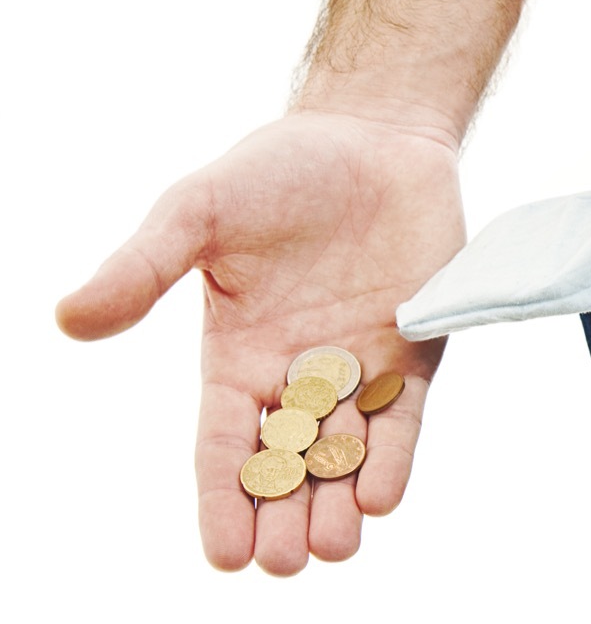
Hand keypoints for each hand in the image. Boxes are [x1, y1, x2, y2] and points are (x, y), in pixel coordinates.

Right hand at [56, 111, 465, 574]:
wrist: (372, 139)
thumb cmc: (279, 172)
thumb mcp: (197, 213)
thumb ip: (143, 268)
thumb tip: (67, 319)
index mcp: (237, 357)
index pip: (226, 446)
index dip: (223, 501)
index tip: (224, 557)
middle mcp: (298, 375)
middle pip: (288, 466)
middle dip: (284, 517)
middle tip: (284, 562)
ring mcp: (360, 368)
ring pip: (346, 455)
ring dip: (339, 503)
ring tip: (334, 546)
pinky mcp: (413, 351)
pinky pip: (402, 417)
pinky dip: (393, 456)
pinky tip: (382, 494)